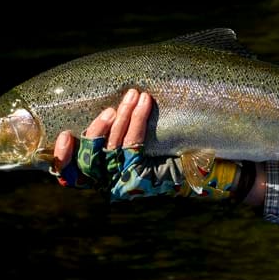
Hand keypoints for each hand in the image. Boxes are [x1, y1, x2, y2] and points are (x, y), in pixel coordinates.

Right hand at [51, 90, 246, 201]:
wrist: (218, 172)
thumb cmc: (182, 149)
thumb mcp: (148, 140)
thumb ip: (125, 128)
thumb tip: (117, 95)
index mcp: (107, 176)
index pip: (72, 175)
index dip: (62, 158)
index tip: (60, 136)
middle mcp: (115, 184)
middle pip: (88, 163)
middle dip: (96, 130)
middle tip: (111, 107)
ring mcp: (131, 185)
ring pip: (111, 151)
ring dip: (120, 119)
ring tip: (133, 95)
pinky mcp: (151, 181)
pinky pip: (135, 148)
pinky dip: (137, 121)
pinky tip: (143, 102)